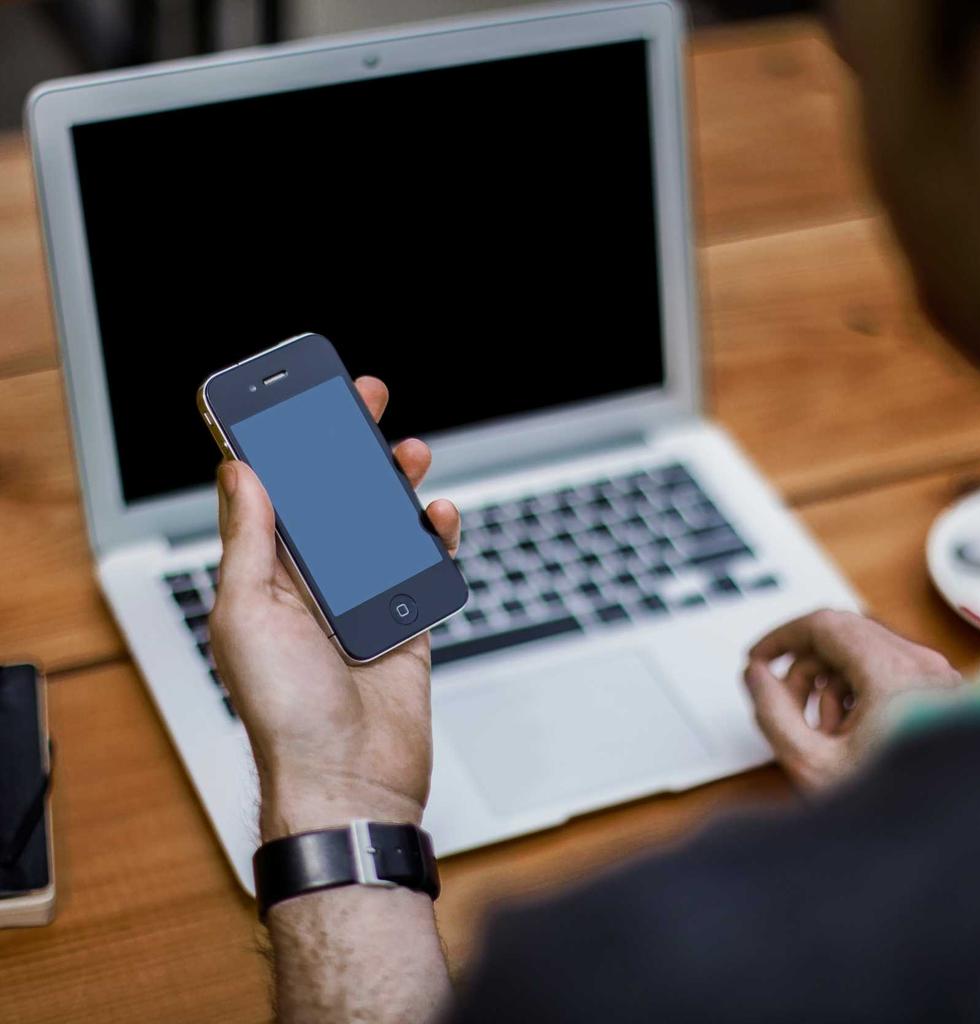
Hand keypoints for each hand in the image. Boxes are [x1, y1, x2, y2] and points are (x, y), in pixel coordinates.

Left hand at [208, 377, 459, 840]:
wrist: (350, 781)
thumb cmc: (285, 712)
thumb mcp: (247, 614)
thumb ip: (249, 541)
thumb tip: (240, 472)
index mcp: (266, 577)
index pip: (274, 494)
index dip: (283, 444)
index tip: (296, 400)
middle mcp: (312, 584)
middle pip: (332, 498)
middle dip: (346, 447)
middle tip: (364, 402)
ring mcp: (361, 600)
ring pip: (381, 524)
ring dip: (394, 485)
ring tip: (409, 453)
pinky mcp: (405, 619)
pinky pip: (422, 565)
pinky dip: (433, 537)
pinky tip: (438, 517)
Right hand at [744, 610, 963, 791]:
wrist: (950, 833)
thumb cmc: (899, 809)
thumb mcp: (813, 764)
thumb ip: (772, 712)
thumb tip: (756, 675)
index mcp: (892, 674)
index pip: (823, 625)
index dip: (780, 638)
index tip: (758, 658)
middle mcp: (921, 666)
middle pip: (841, 636)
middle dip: (803, 668)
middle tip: (782, 702)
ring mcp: (936, 678)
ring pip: (862, 654)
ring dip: (829, 684)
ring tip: (822, 732)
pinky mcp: (941, 693)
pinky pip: (885, 672)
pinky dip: (856, 692)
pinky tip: (850, 734)